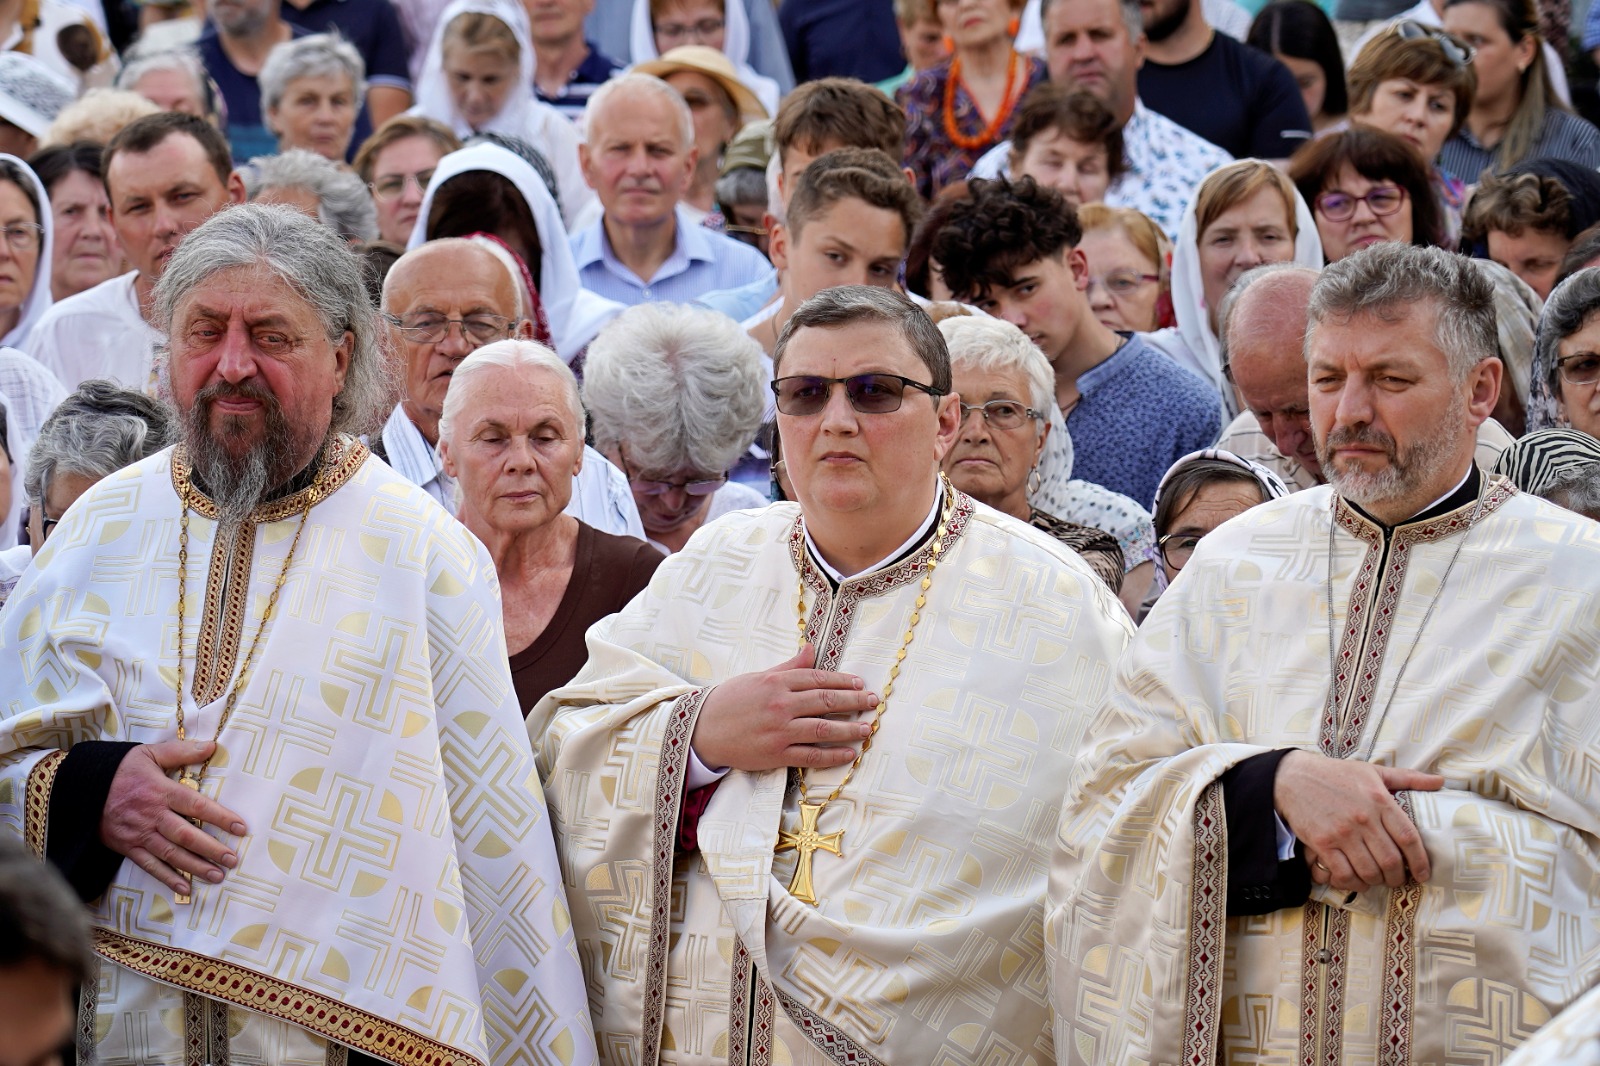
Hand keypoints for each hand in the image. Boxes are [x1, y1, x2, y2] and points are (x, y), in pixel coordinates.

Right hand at [100, 740, 248, 895]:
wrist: (78, 788)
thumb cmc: (119, 769)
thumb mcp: (149, 753)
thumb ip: (181, 751)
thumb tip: (212, 746)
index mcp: (161, 792)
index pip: (197, 806)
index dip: (221, 818)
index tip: (240, 828)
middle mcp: (152, 816)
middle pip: (187, 836)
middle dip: (212, 849)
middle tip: (233, 860)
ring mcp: (139, 834)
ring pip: (172, 854)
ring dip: (196, 867)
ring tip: (218, 876)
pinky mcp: (127, 847)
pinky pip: (150, 866)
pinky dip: (168, 878)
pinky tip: (186, 889)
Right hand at [691, 645, 878, 772]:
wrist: (701, 730)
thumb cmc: (730, 701)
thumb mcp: (758, 677)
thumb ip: (788, 666)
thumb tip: (810, 648)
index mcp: (776, 682)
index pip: (818, 678)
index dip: (843, 681)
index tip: (861, 684)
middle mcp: (781, 704)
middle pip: (827, 701)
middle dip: (855, 701)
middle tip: (874, 703)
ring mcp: (780, 730)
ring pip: (824, 728)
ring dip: (850, 729)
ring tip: (868, 729)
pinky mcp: (776, 754)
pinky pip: (811, 755)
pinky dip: (832, 755)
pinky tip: (849, 753)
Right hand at [1274, 750, 1442, 893]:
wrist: (1293, 777)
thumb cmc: (1336, 774)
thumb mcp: (1373, 771)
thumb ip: (1408, 778)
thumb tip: (1440, 781)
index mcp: (1380, 801)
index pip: (1408, 838)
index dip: (1420, 861)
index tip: (1424, 874)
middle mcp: (1363, 818)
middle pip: (1391, 860)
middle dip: (1398, 877)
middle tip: (1398, 879)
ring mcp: (1342, 833)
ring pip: (1369, 870)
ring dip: (1378, 881)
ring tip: (1378, 879)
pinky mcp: (1322, 843)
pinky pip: (1344, 873)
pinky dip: (1354, 883)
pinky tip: (1357, 880)